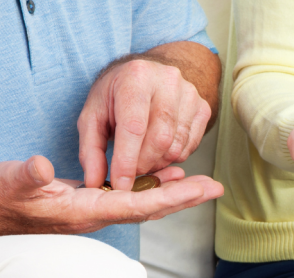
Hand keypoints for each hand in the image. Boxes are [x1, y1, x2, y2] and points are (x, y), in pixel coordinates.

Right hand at [0, 156, 222, 237]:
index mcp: (85, 210)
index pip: (139, 204)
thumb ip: (29, 175)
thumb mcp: (11, 181)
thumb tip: (43, 166)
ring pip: (142, 202)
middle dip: (184, 197)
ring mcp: (92, 210)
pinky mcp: (86, 203)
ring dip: (171, 193)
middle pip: (150, 207)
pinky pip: (128, 196)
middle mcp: (95, 214)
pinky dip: (150, 187)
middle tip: (216, 187)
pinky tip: (163, 175)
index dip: (173, 196)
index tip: (202, 188)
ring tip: (199, 182)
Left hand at [78, 57, 210, 190]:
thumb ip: (90, 150)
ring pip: (176, 147)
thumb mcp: (92, 116)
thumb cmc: (115, 96)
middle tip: (130, 172)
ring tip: (142, 158)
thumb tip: (94, 182)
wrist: (145, 76)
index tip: (120, 186)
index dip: (127, 161)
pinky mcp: (203, 108)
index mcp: (135, 77)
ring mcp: (190, 94)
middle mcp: (167, 81)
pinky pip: (189, 147)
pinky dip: (172, 158)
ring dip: (158, 164)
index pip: (134, 127)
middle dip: (143, 165)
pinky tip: (158, 150)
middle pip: (160, 140)